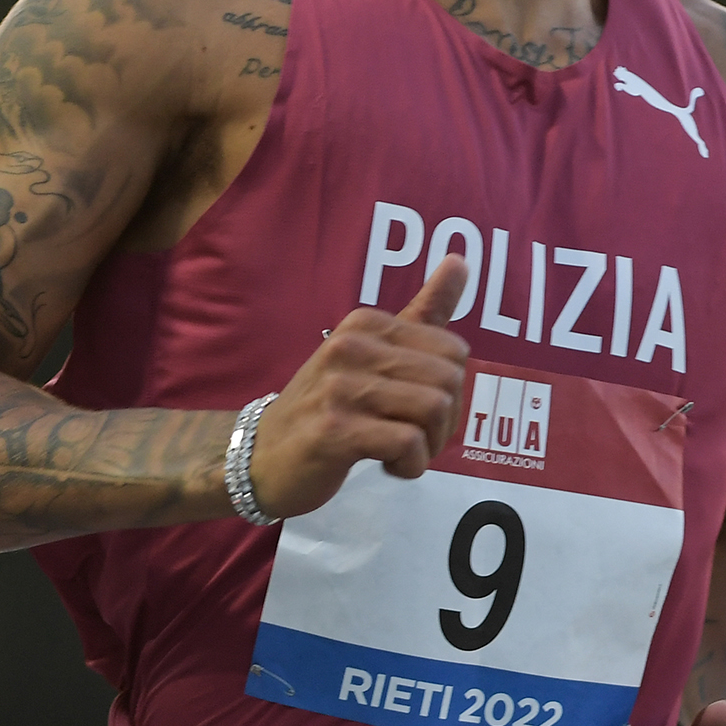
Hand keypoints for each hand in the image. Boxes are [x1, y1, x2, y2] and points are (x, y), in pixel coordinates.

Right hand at [245, 257, 469, 518]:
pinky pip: (408, 443)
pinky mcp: (335, 431)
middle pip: (448, 381)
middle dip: (444, 421)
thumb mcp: (371, 353)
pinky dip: (410, 465)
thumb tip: (461, 260)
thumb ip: (422, 311)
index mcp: (366, 322)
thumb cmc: (328, 406)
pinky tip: (387, 466)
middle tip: (413, 438)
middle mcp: (351, 346)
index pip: (452, 350)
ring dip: (428, 446)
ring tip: (400, 453)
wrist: (263, 457)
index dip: (449, 390)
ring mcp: (340, 388)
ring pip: (434, 411)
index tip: (418, 410)